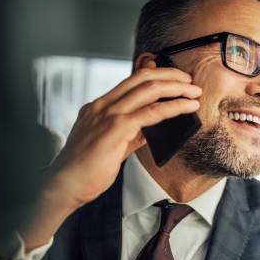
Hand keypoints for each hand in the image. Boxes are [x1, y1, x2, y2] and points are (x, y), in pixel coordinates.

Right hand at [45, 59, 200, 212]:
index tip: (174, 79)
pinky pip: (152, 112)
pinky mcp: (116, 127)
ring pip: (149, 89)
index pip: (131, 81)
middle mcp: (102, 105)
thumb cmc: (84, 169)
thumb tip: (149, 130)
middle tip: (189, 79)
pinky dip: (173, 107)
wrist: (65, 185)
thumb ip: (130, 134)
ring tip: (194, 91)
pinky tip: (187, 107)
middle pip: (142, 78)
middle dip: (170, 75)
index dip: (156, 76)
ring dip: (177, 88)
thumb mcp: (110, 145)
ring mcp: (108, 114)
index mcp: (98, 107)